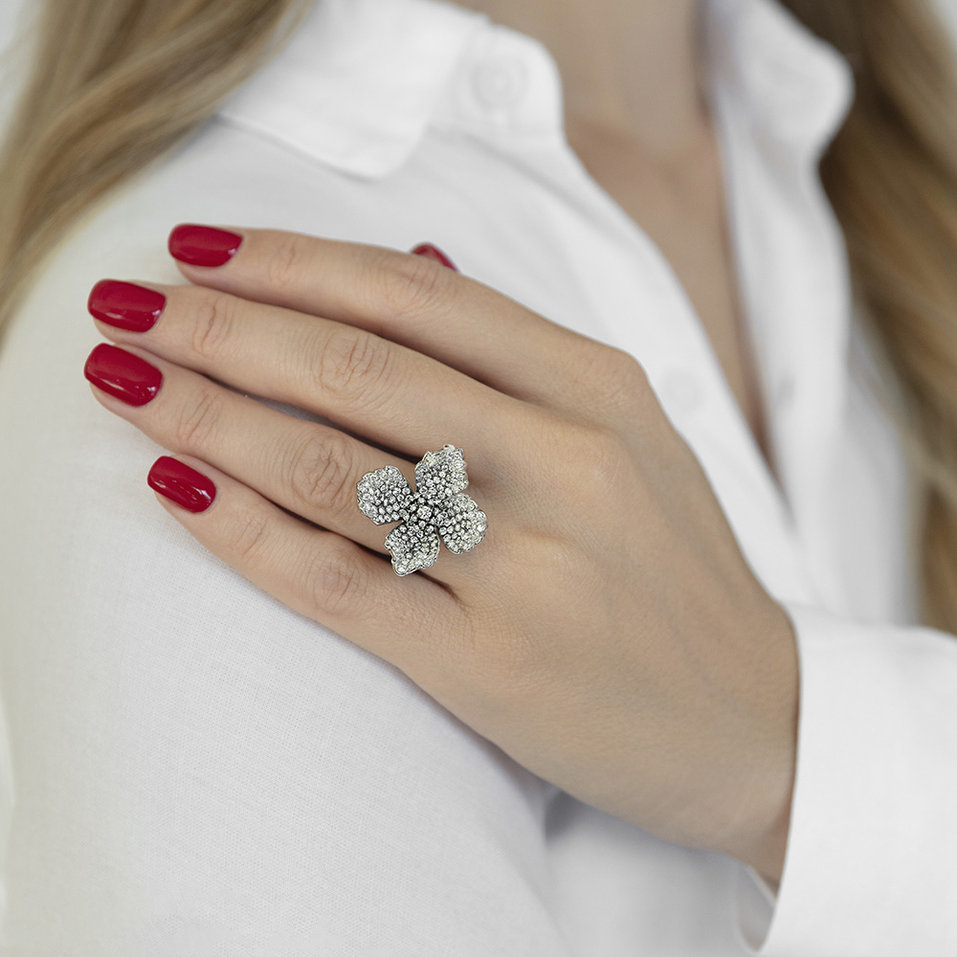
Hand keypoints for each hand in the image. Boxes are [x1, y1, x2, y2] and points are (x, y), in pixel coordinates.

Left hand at [84, 224, 798, 884]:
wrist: (754, 716)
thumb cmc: (675, 568)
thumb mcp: (629, 432)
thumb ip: (519, 353)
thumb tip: (411, 263)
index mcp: (598, 388)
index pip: (414, 296)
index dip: (292, 262)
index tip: (202, 246)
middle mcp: (564, 460)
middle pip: (356, 369)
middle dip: (223, 327)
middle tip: (129, 300)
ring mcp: (528, 565)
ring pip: (332, 467)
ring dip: (209, 415)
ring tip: (127, 381)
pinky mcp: (492, 664)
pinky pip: (339, 583)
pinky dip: (244, 531)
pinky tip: (177, 491)